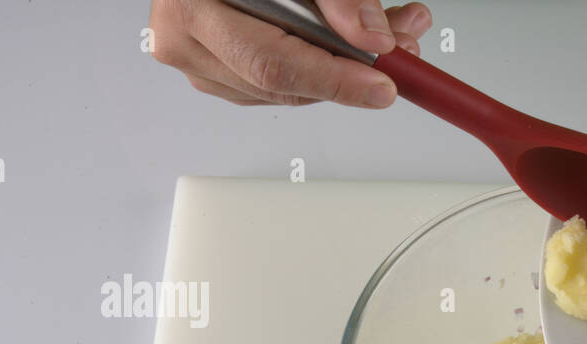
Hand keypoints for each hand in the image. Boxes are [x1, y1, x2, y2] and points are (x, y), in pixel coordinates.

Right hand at [149, 0, 431, 107]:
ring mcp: (196, 61)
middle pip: (282, 84)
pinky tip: (342, 44)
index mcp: (191, 4)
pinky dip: (315, 70)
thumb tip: (373, 37)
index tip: (383, 85)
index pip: (272, 62)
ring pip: (284, 92)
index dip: (334, 78)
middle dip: (350, 74)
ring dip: (340, 72)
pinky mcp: (215, 71)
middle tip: (402, 50)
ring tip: (385, 35)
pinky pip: (274, 86)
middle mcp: (183, 39)